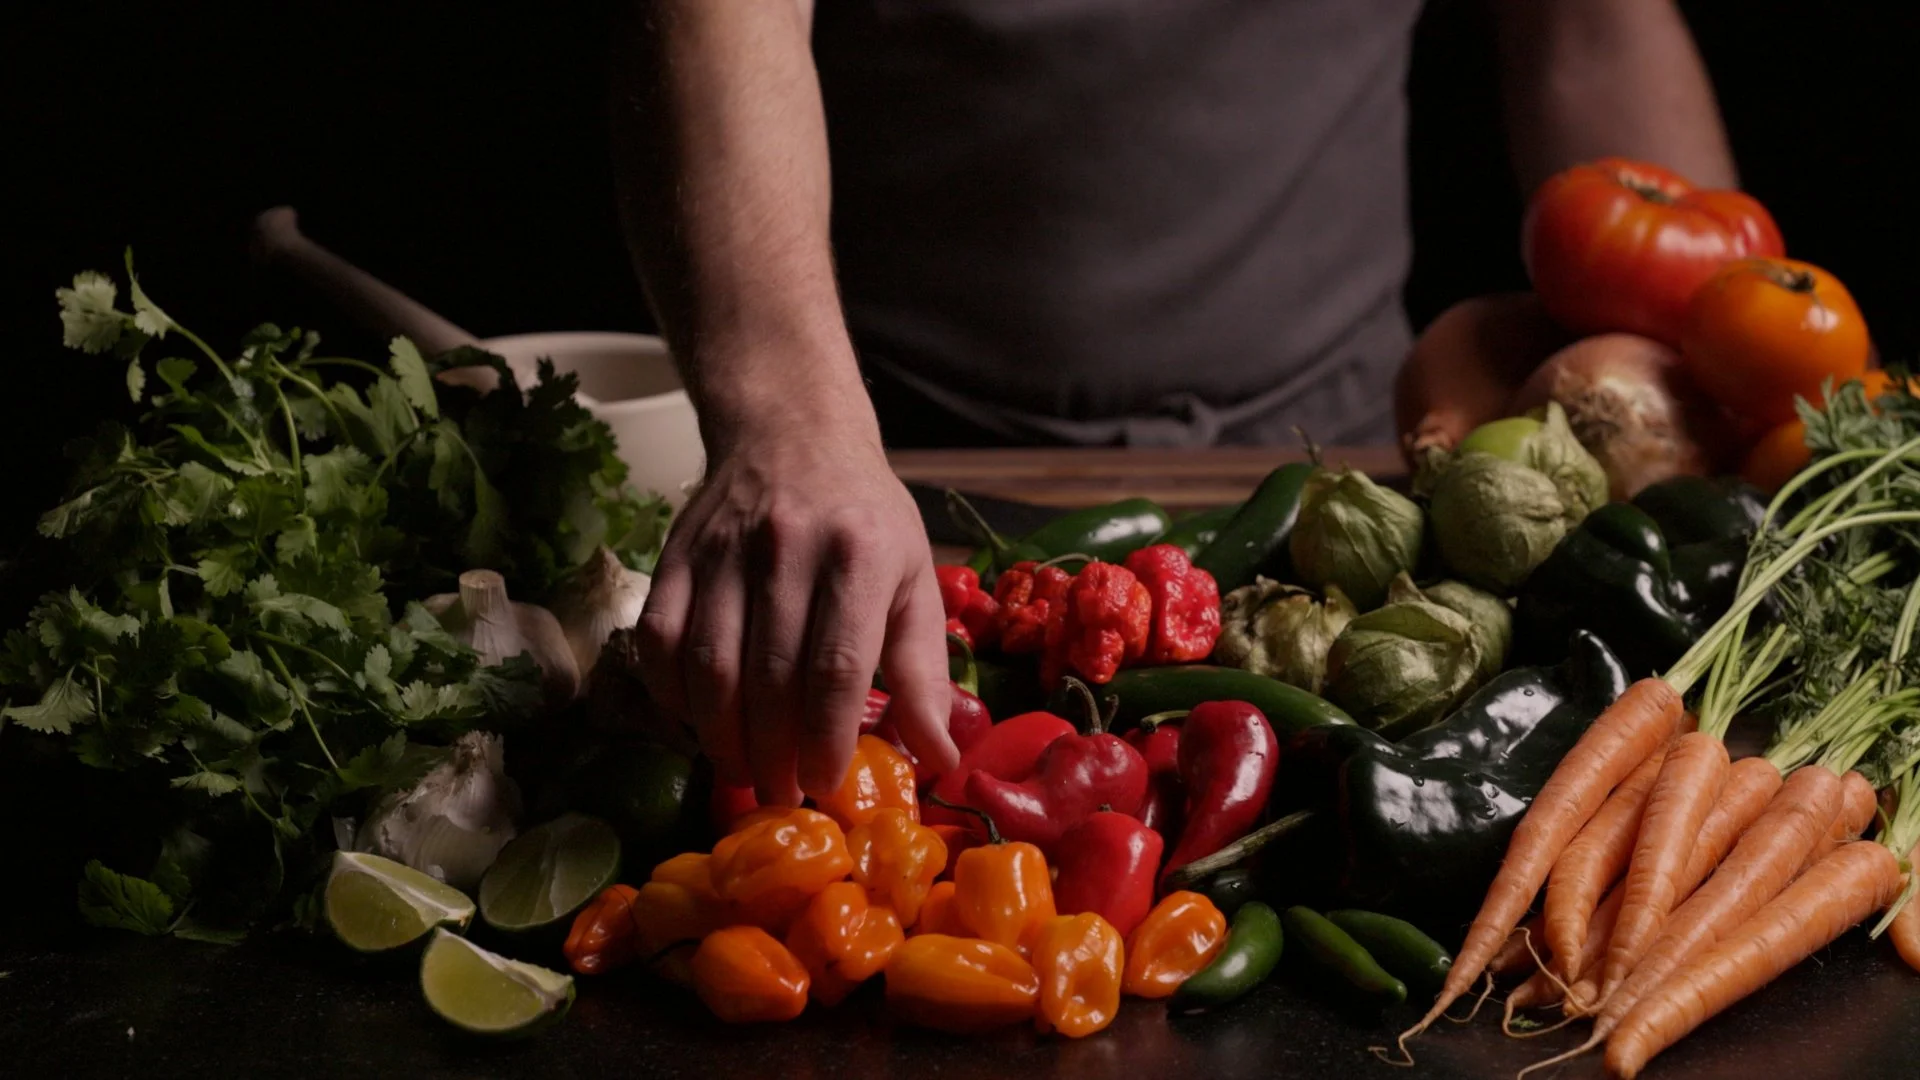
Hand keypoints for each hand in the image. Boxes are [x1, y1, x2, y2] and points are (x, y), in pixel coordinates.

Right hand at [634, 421, 958, 805]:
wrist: (793, 432)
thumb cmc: (865, 518)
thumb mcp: (914, 580)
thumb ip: (924, 672)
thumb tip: (940, 757)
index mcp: (859, 557)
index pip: (836, 669)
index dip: (826, 740)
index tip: (823, 786)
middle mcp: (787, 549)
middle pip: (768, 676)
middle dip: (772, 752)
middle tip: (779, 794)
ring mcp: (723, 550)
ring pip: (707, 664)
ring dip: (719, 735)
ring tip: (740, 771)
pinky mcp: (676, 554)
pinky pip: (658, 638)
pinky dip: (671, 692)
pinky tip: (696, 722)